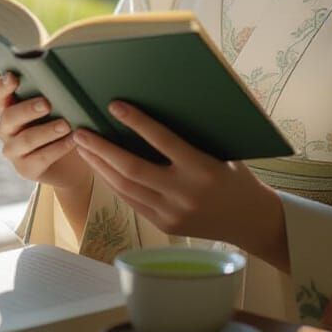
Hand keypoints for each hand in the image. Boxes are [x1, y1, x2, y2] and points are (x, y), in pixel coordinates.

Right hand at [0, 72, 92, 192]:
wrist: (70, 161)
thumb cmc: (60, 122)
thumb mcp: (54, 107)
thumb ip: (50, 94)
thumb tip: (64, 80)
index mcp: (8, 106)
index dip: (2, 86)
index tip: (13, 78)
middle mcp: (5, 128)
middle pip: (9, 117)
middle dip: (28, 109)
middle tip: (47, 104)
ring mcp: (13, 150)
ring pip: (25, 140)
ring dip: (46, 131)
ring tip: (66, 125)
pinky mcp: (25, 169)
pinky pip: (40, 158)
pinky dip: (58, 148)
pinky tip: (72, 141)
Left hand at [73, 101, 289, 271]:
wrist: (250, 220)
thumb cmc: (236, 176)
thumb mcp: (221, 151)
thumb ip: (191, 136)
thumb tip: (159, 107)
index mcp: (202, 168)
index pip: (163, 140)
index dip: (136, 122)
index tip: (114, 106)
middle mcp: (185, 192)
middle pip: (133, 168)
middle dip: (102, 149)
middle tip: (80, 131)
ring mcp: (173, 212)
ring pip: (126, 187)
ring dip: (100, 166)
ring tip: (83, 148)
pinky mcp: (165, 225)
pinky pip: (132, 201)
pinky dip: (113, 183)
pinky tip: (101, 168)